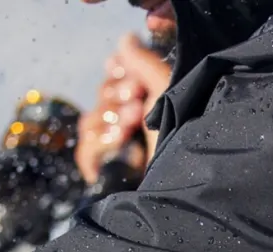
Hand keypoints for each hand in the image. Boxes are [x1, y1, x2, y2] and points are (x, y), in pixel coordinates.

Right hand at [74, 34, 171, 185]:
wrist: (183, 190)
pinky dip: (97, 144)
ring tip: (132, 125)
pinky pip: (85, 150)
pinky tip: (118, 143)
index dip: (119, 73)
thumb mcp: (170, 96)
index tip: (134, 81)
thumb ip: (147, 64)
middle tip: (137, 104)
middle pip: (102, 95)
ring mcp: (123, 151)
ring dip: (108, 118)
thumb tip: (126, 39)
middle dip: (116, 96)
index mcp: (153, 105)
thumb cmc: (187, 144)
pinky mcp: (112, 173)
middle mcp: (137, 126)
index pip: (117, 76)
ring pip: (90, 120)